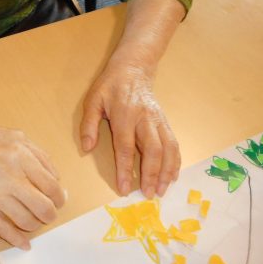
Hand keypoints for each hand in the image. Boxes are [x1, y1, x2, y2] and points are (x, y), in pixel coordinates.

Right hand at [0, 118, 66, 249]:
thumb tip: (57, 182)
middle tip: (48, 213)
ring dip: (35, 225)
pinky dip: (16, 240)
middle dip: (50, 215)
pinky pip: (2, 228)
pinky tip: (24, 243)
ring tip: (34, 220)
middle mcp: (9, 177)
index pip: (52, 187)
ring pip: (25, 221)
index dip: (59, 198)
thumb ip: (41, 156)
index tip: (57, 200)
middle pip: (43, 208)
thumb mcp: (18, 137)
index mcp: (21, 157)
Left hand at [79, 62, 179, 198]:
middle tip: (148, 195)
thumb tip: (87, 148)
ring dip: (167, 171)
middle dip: (151, 174)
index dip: (125, 169)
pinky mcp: (166, 122)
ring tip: (162, 190)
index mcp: (124, 114)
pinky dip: (176, 161)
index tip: (124, 188)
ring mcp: (158, 120)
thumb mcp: (93, 100)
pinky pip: (174, 143)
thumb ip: (89, 124)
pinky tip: (172, 175)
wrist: (134, 68)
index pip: (125, 147)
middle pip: (153, 150)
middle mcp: (145, 119)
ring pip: (168, 148)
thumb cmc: (110, 86)